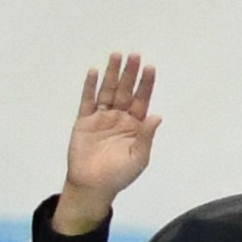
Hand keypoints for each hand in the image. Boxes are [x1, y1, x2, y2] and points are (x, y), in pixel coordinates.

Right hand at [54, 53, 159, 235]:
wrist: (93, 186)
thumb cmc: (119, 175)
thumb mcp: (138, 158)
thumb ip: (146, 137)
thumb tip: (157, 116)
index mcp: (135, 125)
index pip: (142, 99)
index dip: (146, 84)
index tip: (150, 68)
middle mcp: (119, 117)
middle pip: (126, 90)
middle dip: (130, 73)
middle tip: (134, 55)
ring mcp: (101, 117)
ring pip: (108, 91)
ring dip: (112, 74)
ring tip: (116, 55)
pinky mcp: (84, 121)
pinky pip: (88, 101)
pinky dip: (90, 86)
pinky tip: (94, 72)